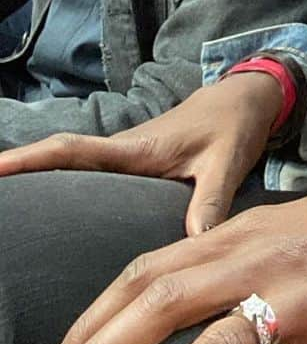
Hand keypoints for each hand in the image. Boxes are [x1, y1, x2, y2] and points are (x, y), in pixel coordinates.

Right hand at [0, 74, 281, 235]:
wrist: (246, 100)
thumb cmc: (233, 126)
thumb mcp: (227, 162)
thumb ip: (212, 200)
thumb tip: (195, 243)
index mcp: (138, 148)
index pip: (73, 152)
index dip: (31, 160)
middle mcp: (123, 150)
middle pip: (60, 161)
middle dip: (21, 173)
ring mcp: (126, 156)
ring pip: (72, 167)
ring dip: (38, 178)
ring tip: (7, 214)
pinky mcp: (135, 163)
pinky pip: (89, 172)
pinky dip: (63, 182)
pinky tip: (51, 210)